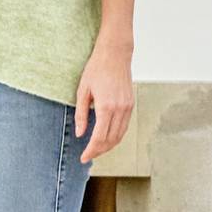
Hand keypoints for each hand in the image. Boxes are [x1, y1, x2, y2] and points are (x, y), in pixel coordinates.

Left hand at [76, 45, 134, 164]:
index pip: (99, 138)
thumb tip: (80, 134)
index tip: (83, 157)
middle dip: (99, 151)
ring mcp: (128, 107)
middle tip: (87, 156)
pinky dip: (115, 135)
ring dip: (109, 146)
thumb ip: (81, 115)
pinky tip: (106, 137)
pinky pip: (124, 126)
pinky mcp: (131, 104)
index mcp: (106, 107)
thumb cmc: (96, 69)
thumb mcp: (82, 91)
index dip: (91, 150)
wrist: (115, 54)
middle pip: (111, 140)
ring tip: (96, 150)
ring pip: (120, 135)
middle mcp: (120, 109)